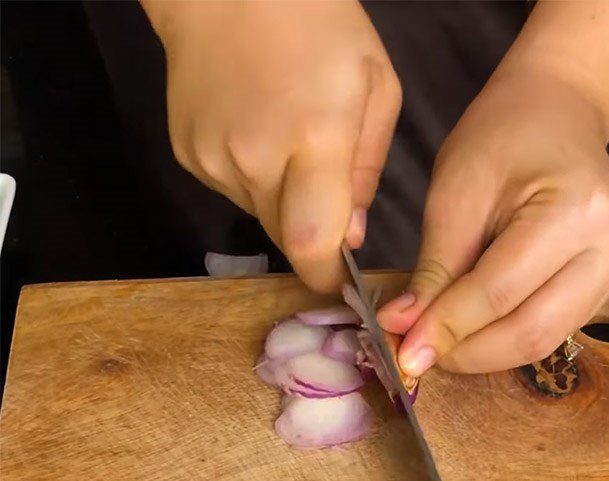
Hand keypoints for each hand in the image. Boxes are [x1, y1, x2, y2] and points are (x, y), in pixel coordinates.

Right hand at [144, 0, 400, 292]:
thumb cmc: (321, 25)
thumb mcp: (375, 88)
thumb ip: (367, 170)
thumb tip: (350, 237)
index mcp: (313, 138)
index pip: (312, 242)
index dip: (325, 275)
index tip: (339, 282)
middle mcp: (256, 158)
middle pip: (286, 238)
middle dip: (311, 237)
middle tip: (323, 198)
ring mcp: (215, 159)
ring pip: (260, 216)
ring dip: (282, 202)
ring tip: (287, 145)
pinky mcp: (189, 155)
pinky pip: (232, 192)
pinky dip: (253, 180)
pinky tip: (256, 134)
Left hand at [378, 70, 608, 374]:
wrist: (557, 111)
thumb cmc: (501, 138)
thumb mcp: (454, 195)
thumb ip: (433, 271)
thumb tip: (403, 331)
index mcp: (575, 210)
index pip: (499, 292)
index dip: (446, 329)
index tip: (403, 353)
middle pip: (531, 331)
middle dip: (468, 353)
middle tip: (419, 354)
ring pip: (545, 340)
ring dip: (486, 354)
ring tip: (441, 343)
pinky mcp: (608, 284)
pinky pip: (554, 330)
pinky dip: (507, 340)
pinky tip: (473, 330)